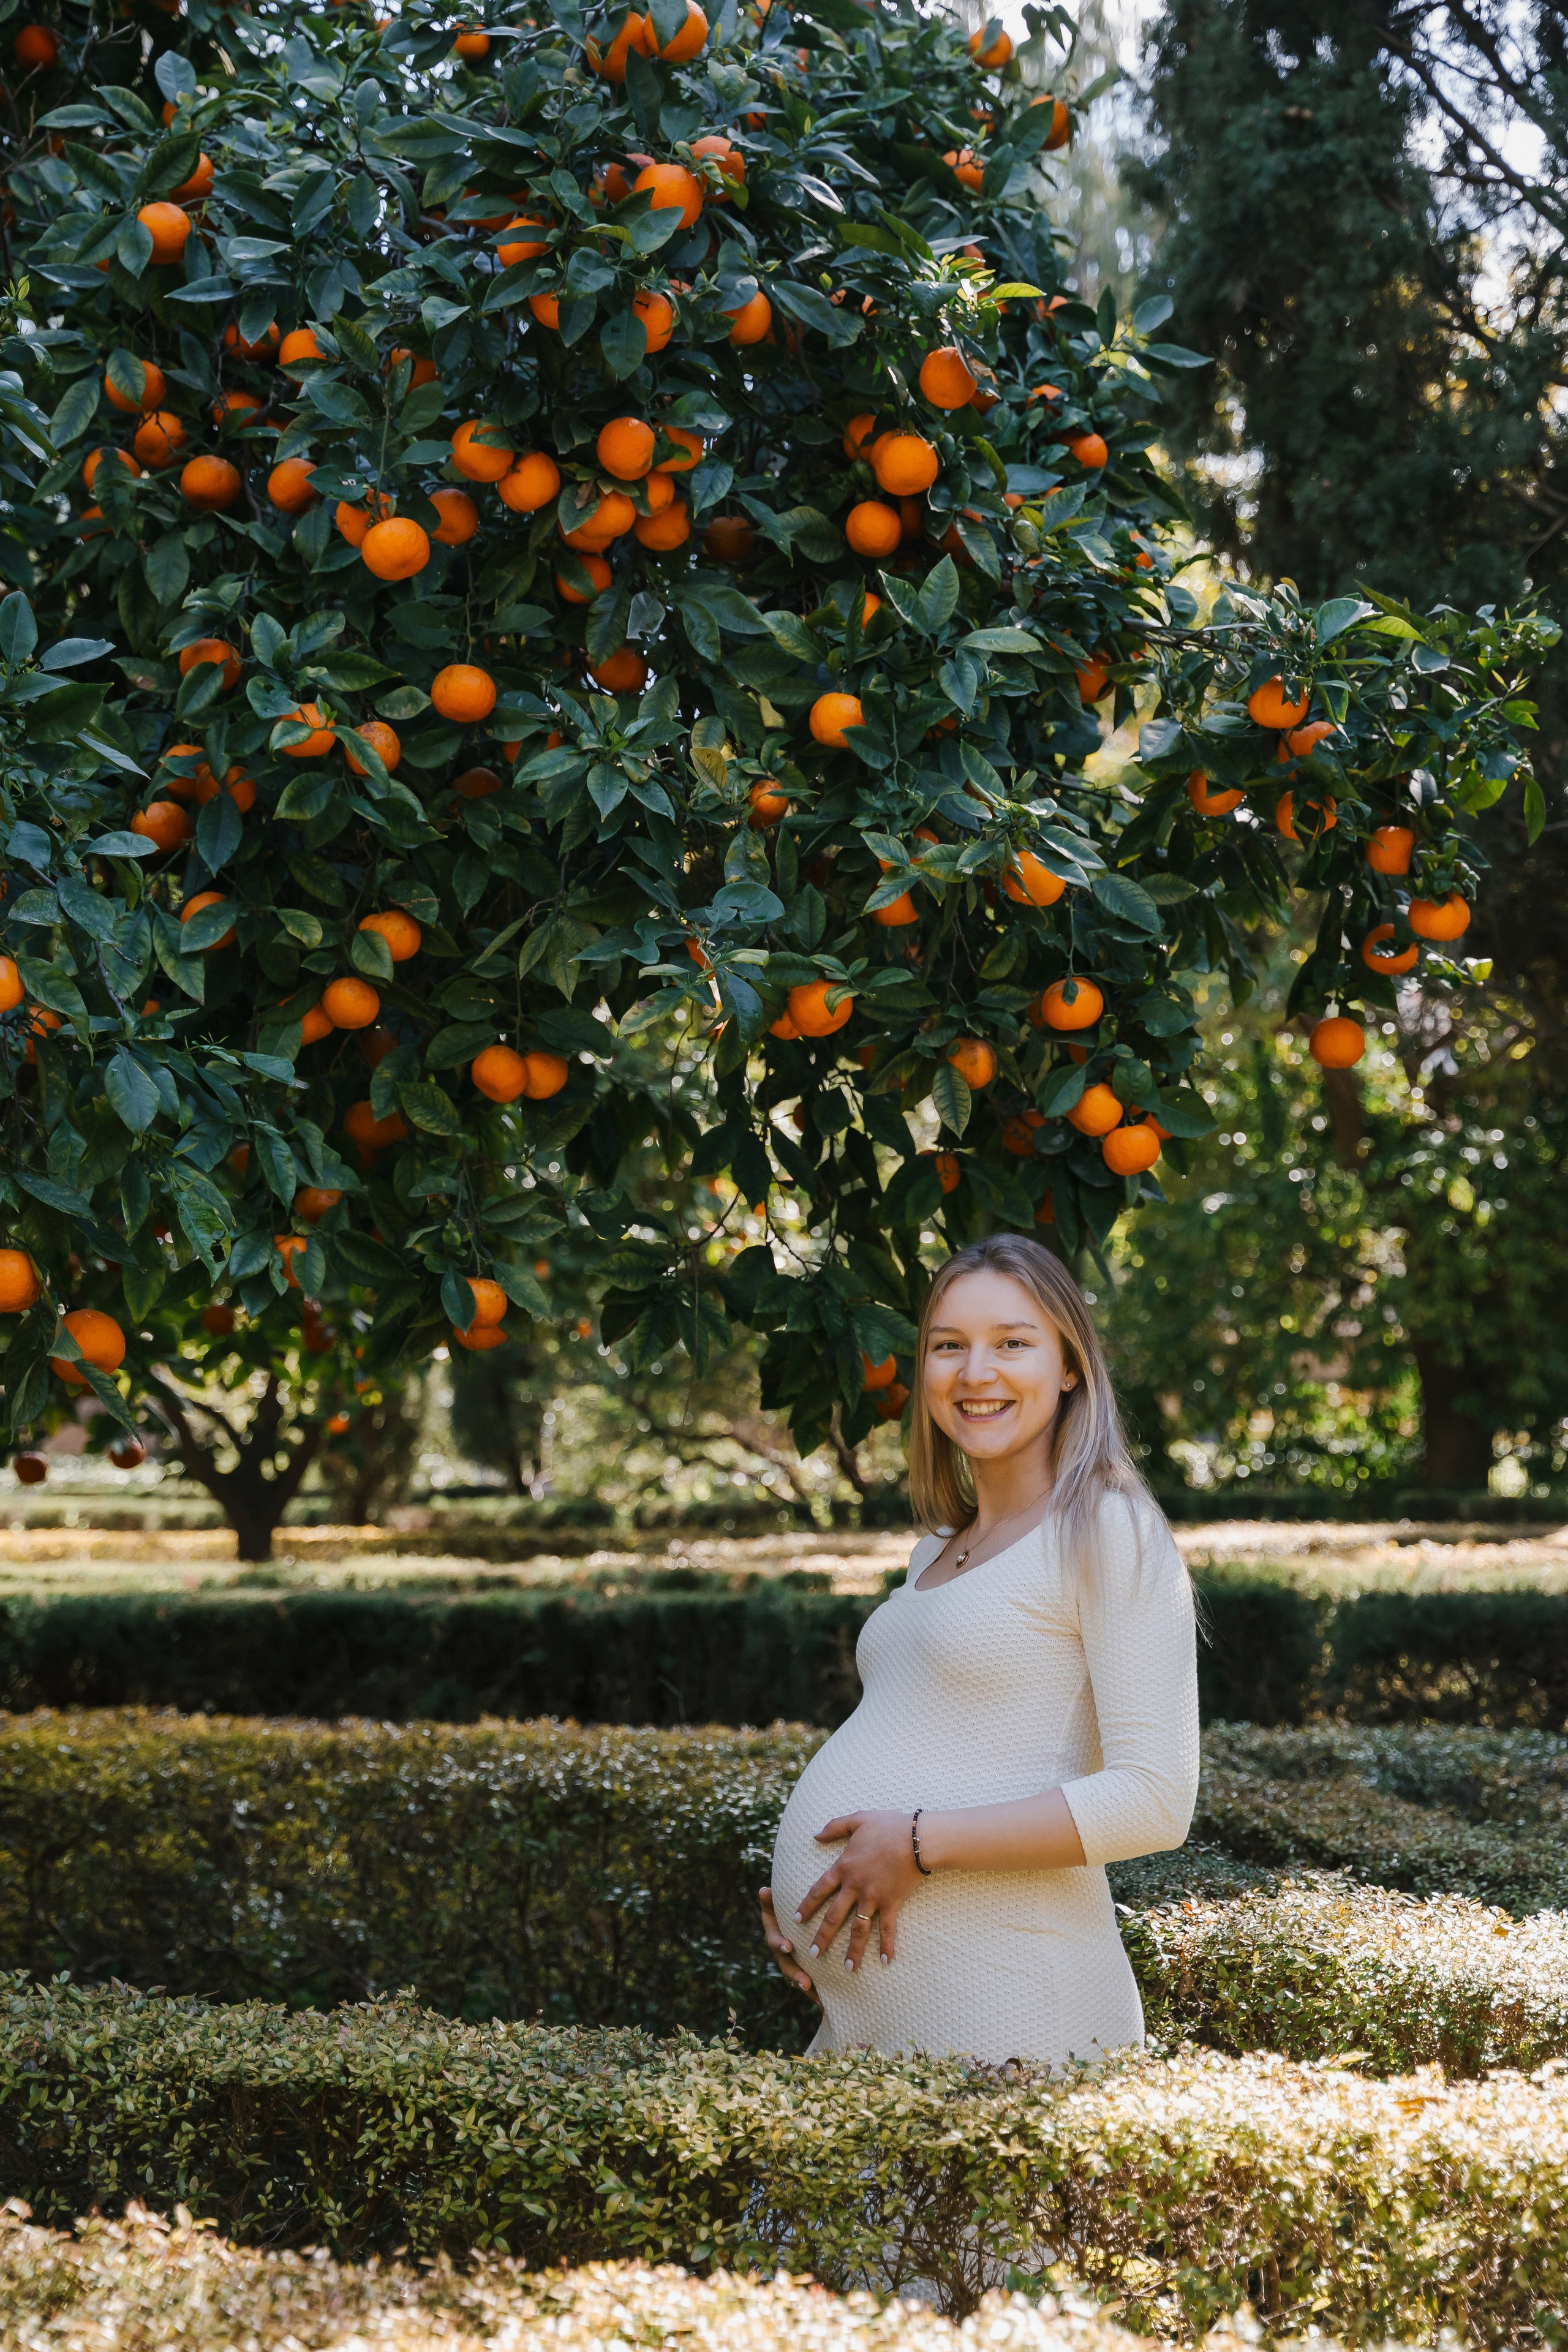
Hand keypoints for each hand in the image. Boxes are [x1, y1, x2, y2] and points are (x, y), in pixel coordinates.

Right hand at [758, 1886, 821, 2007]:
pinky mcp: (807, 1968)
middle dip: (796, 1974)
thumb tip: (764, 1890)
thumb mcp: (779, 1900)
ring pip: (799, 1977)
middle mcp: (783, 1952)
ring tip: (819, 1998)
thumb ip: (771, 1898)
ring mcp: (795, 1961)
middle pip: (787, 1966)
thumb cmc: (787, 1905)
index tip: (788, 1946)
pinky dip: (818, 1992)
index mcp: (775, 1935)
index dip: (779, 1944)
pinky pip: (812, 1982)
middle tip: (806, 1982)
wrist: (800, 1915)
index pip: (775, 1940)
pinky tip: (828, 2002)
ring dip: (808, 1987)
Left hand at [795, 1809, 922, 1972]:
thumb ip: (835, 1827)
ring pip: (858, 1929)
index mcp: (844, 1867)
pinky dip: (887, 1945)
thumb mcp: (858, 1820)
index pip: (818, 1890)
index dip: (807, 1905)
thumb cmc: (888, 1825)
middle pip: (833, 1916)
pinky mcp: (892, 1903)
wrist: (916, 1838)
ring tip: (847, 1968)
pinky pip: (888, 1929)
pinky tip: (886, 1961)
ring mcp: (873, 1897)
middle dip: (822, 1937)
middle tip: (812, 1954)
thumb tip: (815, 1834)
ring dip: (853, 1949)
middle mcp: (854, 1887)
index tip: (797, 1919)